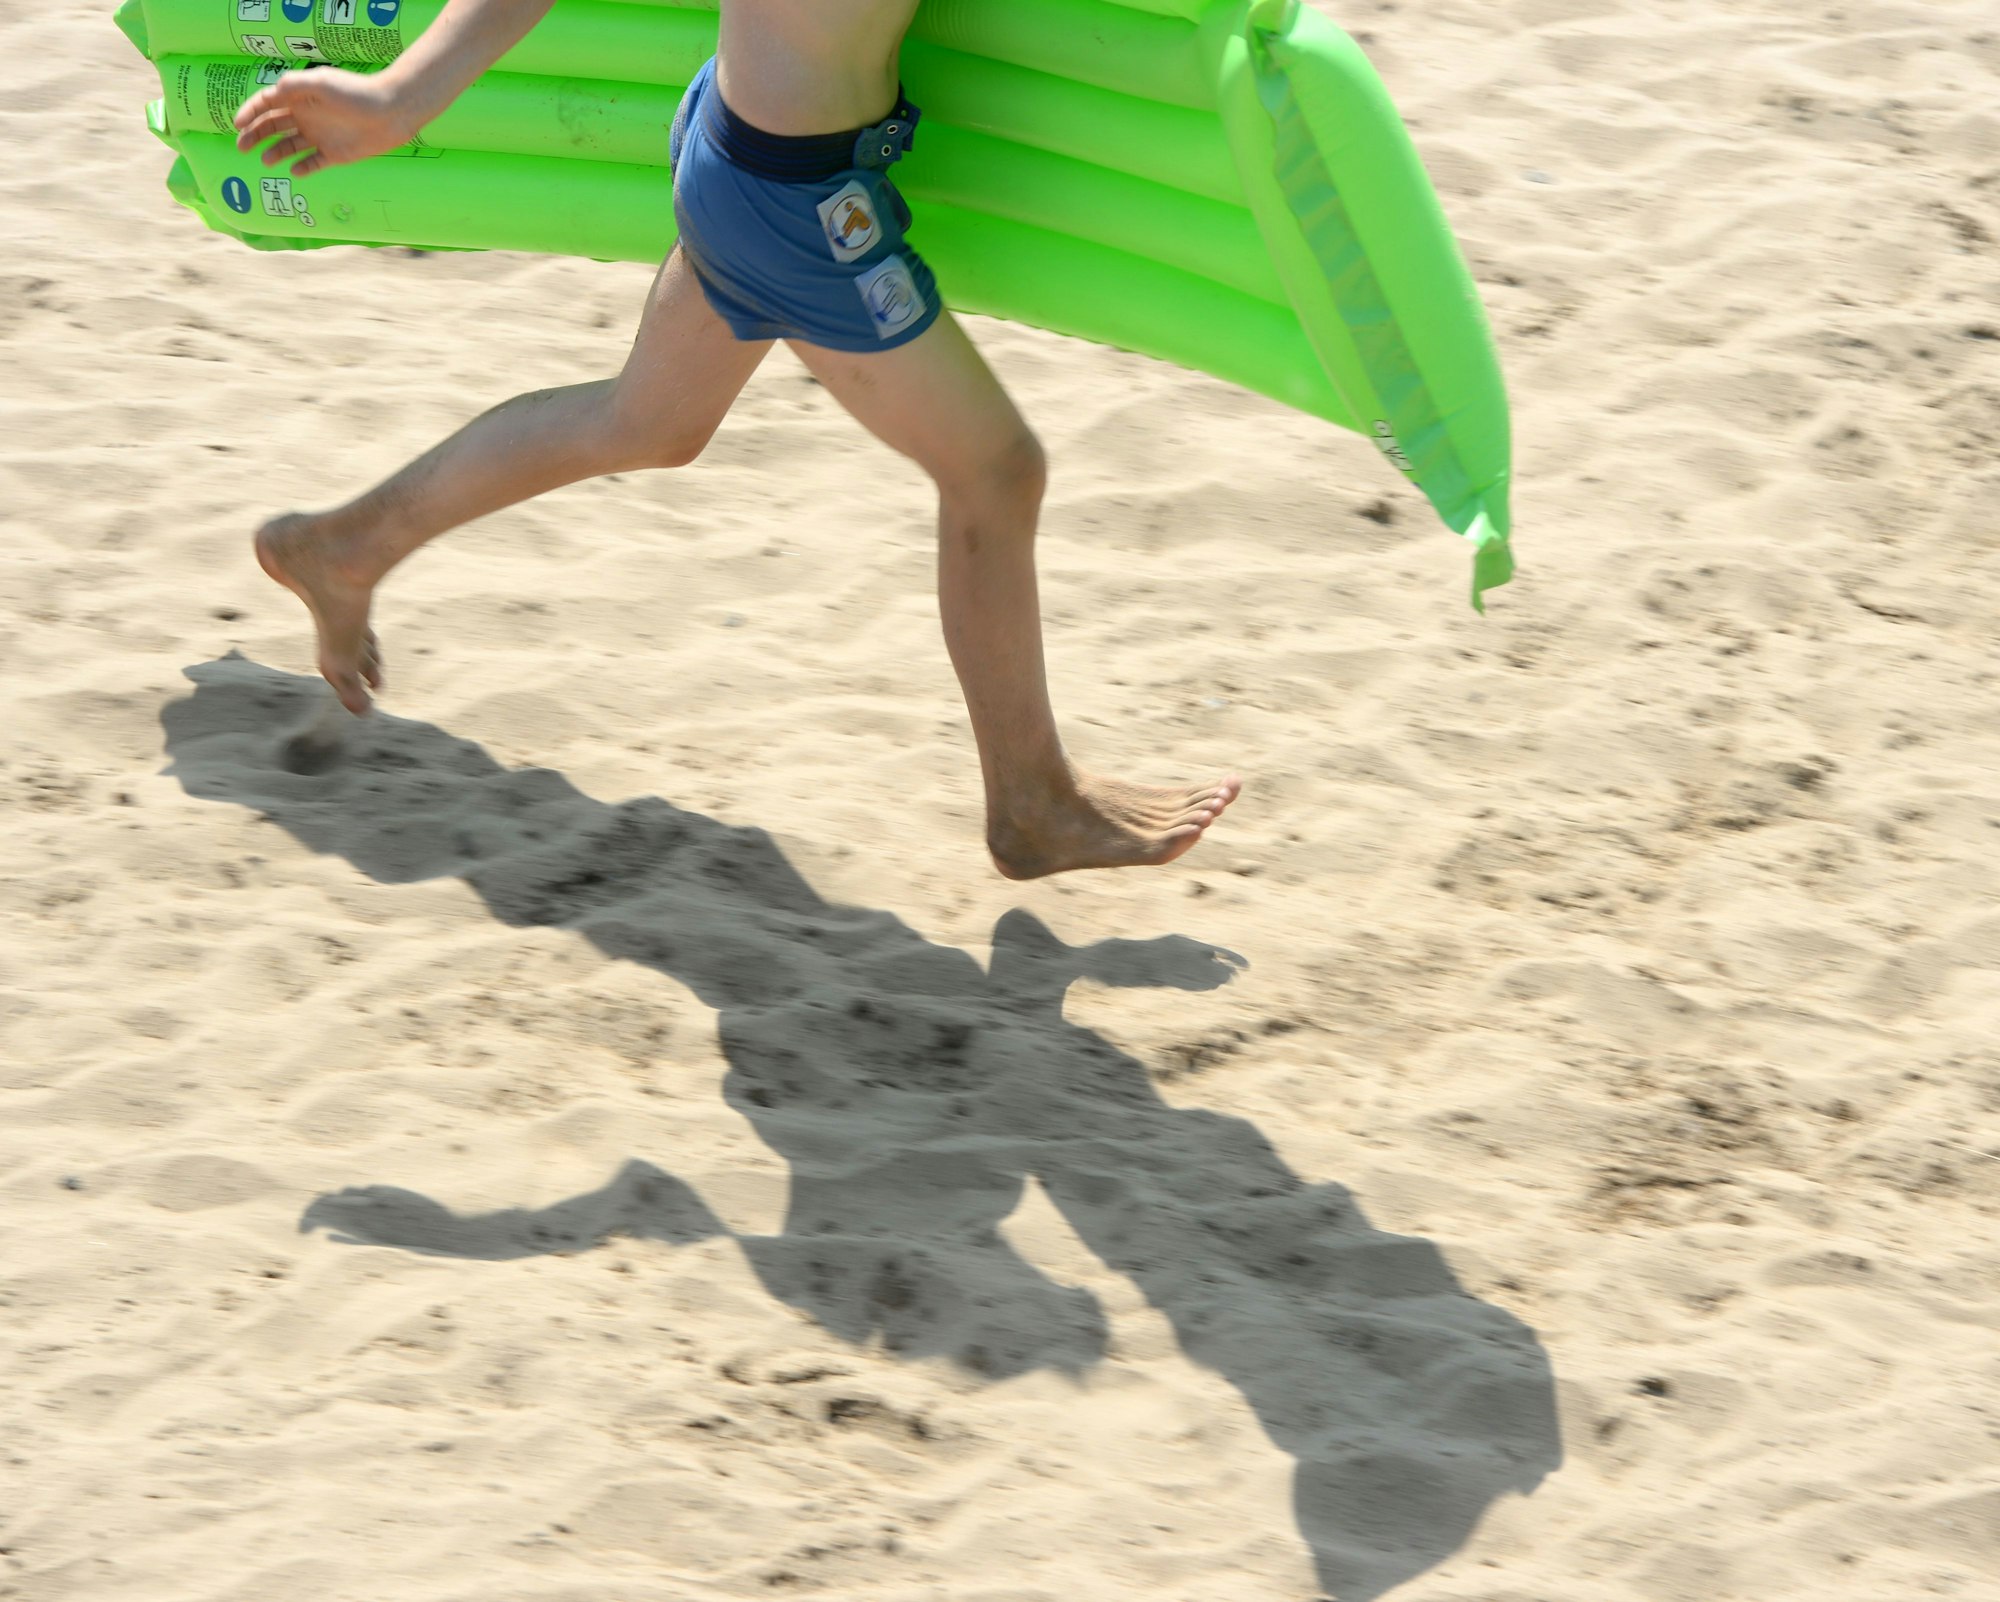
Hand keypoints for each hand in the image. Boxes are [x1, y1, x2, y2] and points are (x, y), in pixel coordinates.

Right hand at [233, 68, 417, 176]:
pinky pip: (313, 163)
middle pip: (273, 126)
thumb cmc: (357, 93)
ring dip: (275, 152)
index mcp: (300, 96)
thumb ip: (295, 85)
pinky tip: (294, 171)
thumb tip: (273, 92)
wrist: (391, 112)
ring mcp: (320, 135)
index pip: (267, 103)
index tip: (238, 124)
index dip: (250, 112)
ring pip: (289, 146)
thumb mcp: (322, 82)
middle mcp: (307, 116)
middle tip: (242, 147)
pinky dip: (302, 168)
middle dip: (255, 135)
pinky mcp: (335, 154)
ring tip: (265, 161)